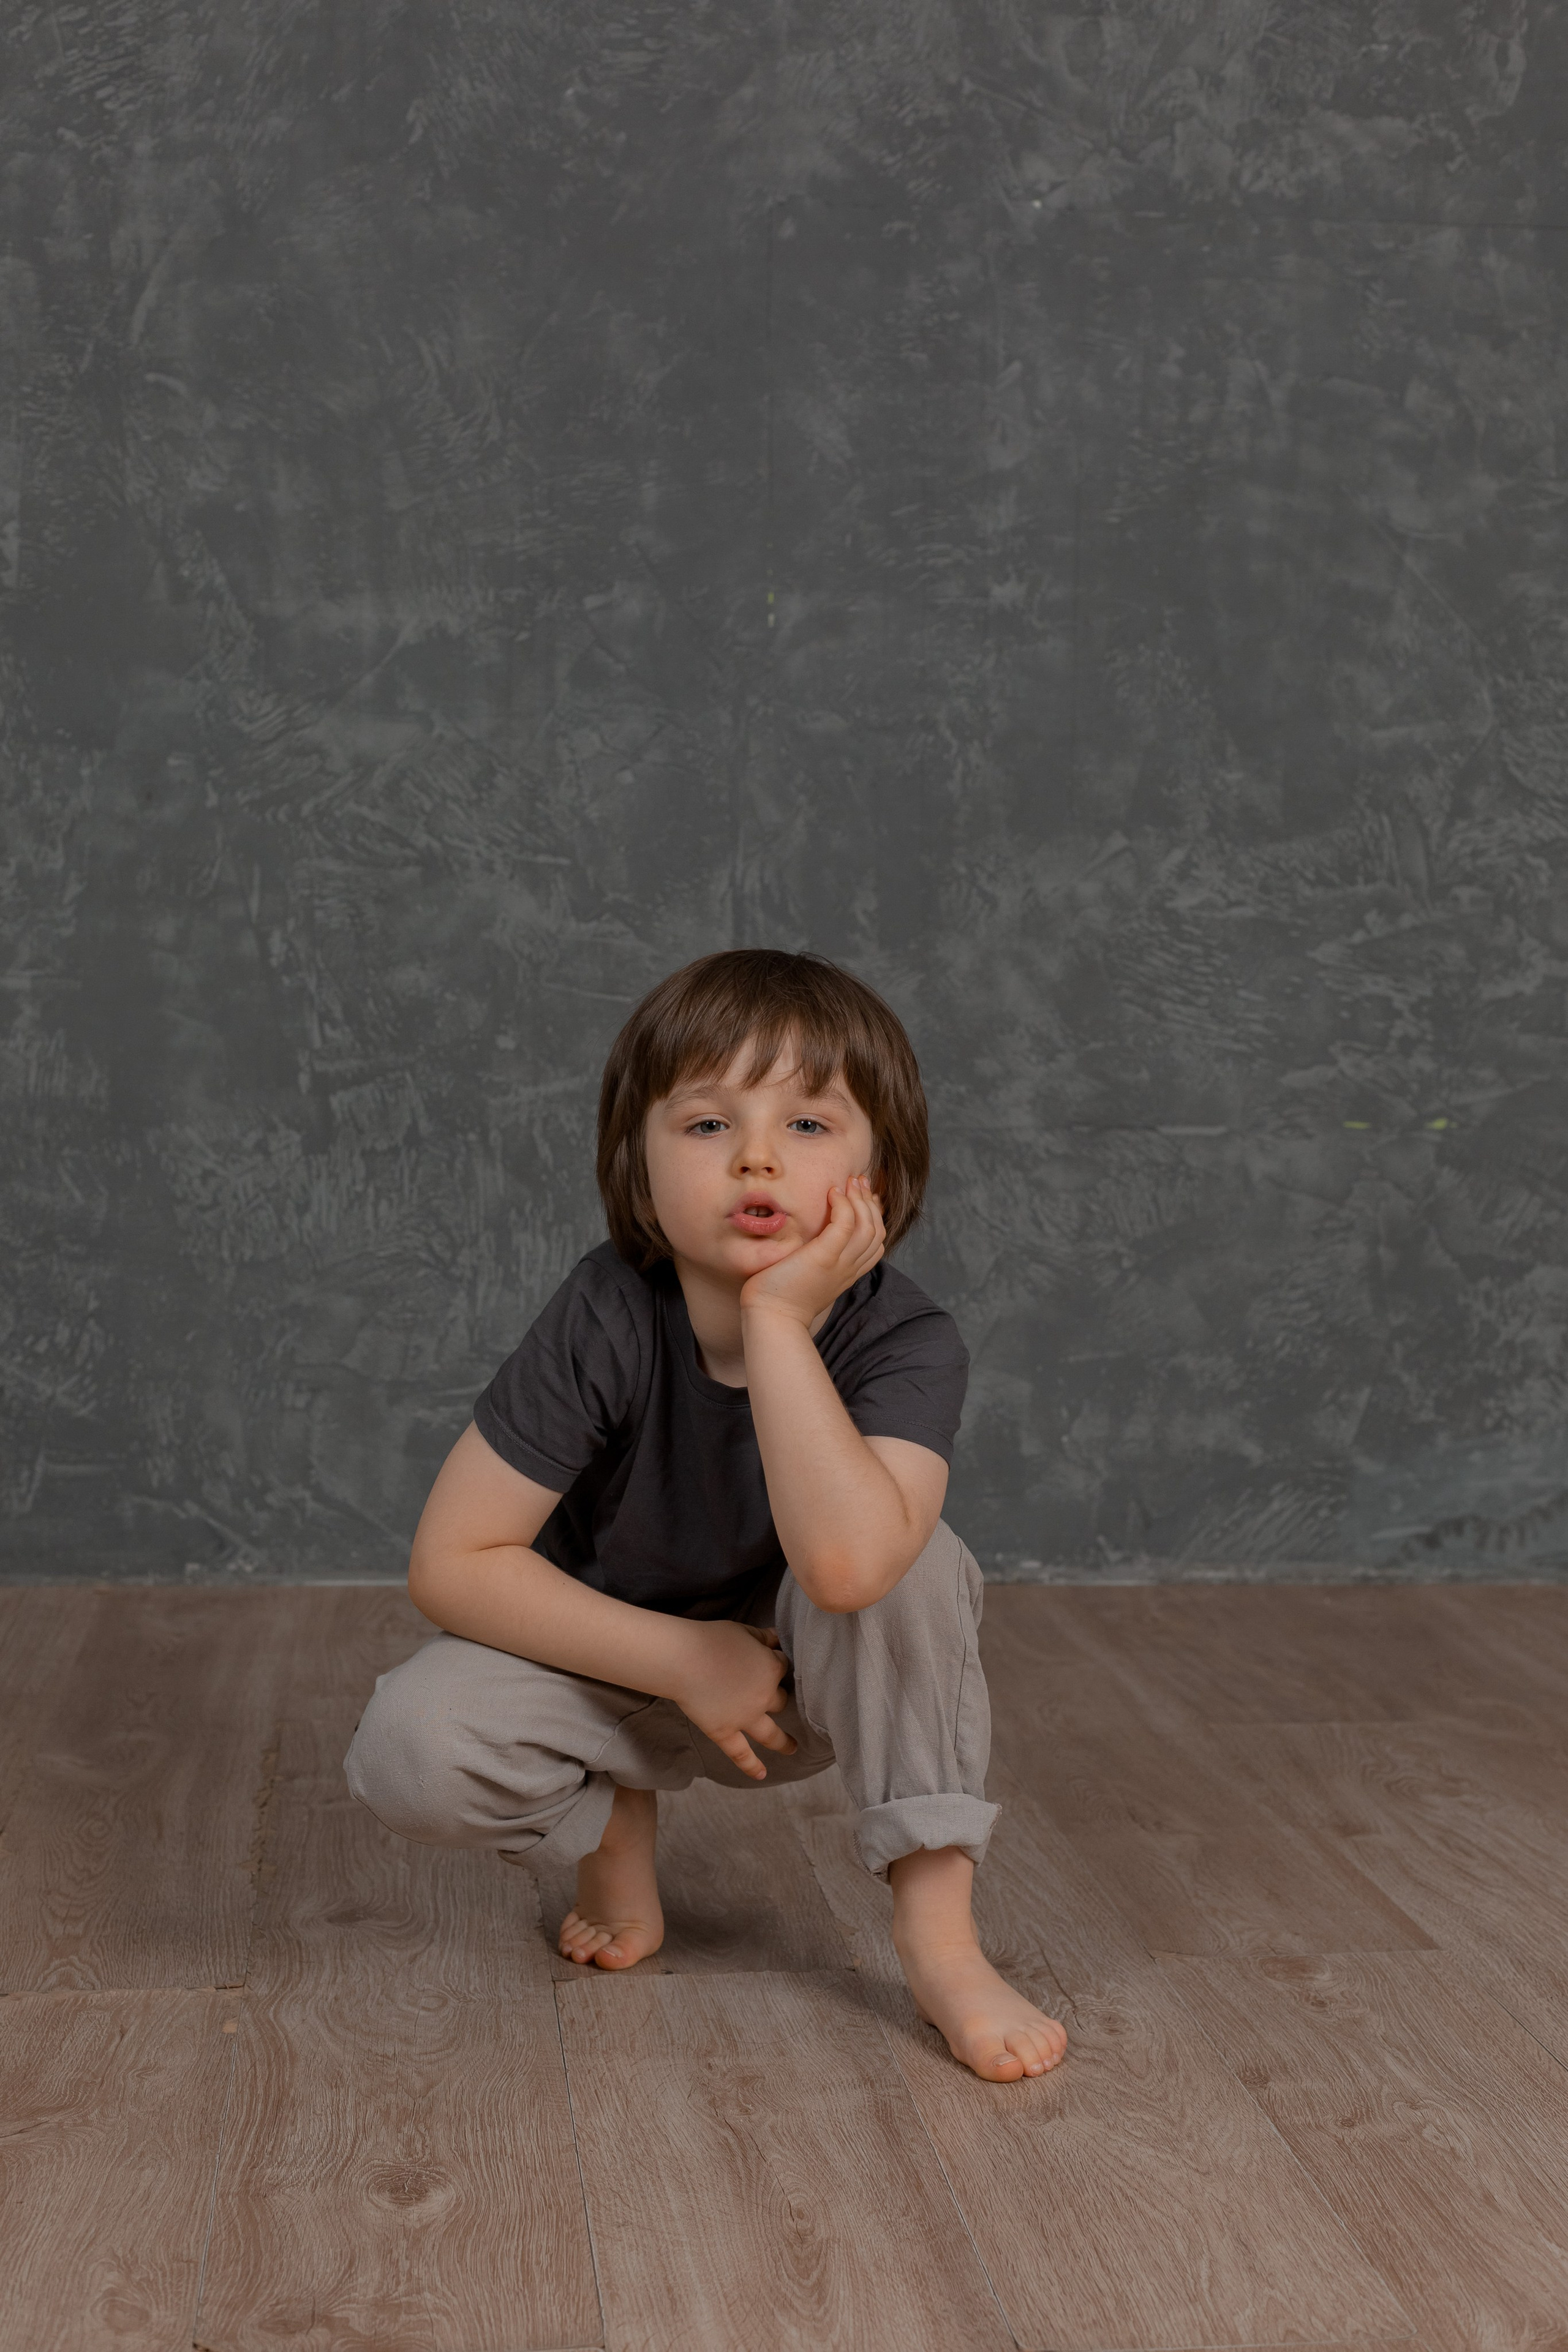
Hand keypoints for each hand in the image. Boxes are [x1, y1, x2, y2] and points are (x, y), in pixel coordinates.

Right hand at [669, 1621, 797, 1780]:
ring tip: (792, 1747)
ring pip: (771, 1734)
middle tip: (771, 1696)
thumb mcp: (743, 1630)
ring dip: (784, 1742)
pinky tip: (762, 1774)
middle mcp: (763, 1697)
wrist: (684, 1659)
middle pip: (780, 1699)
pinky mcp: (724, 1732)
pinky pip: (740, 1753)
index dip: (774, 1661)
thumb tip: (776, 1638)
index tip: (766, 1659)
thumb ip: (763, 1637)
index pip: (781, 1666)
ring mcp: (745, 1718)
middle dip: (777, 1696)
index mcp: (770, 1669)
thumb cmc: (712, 1639)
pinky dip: (751, 1766)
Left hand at [739, 1173, 885, 1329]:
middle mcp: (849, 1268)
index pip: (876, 1242)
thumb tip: (811, 1237)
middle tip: (858, 1180)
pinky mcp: (824, 1257)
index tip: (863, 1196)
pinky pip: (845, 1225)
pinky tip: (833, 1192)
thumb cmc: (780, 1297)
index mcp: (848, 1273)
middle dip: (871, 1202)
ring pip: (867, 1225)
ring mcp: (839, 1263)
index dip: (874, 1215)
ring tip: (848, 1182)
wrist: (772, 1318)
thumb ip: (817, 1258)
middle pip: (877, 1230)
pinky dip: (844, 1205)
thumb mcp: (807, 1275)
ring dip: (860, 1199)